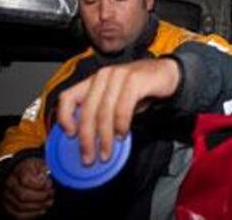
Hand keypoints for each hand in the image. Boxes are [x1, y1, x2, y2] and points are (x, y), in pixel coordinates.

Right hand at [2, 157, 53, 218]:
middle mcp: (10, 184)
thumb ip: (44, 170)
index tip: (49, 185)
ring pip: (21, 206)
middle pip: (23, 195)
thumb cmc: (33, 169)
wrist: (21, 173)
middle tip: (51, 194)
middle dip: (41, 197)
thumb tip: (46, 181)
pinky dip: (32, 215)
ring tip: (49, 202)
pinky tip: (42, 210)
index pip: (26, 180)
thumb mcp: (40, 164)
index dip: (40, 185)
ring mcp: (7, 196)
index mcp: (18, 171)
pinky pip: (18, 215)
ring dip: (38, 207)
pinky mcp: (8, 206)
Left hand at [57, 58, 180, 164]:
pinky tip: (123, 134)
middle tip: (90, 158)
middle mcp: (103, 76)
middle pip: (87, 110)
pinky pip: (123, 107)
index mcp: (93, 81)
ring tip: (108, 152)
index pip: (67, 97)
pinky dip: (121, 124)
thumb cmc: (140, 90)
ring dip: (105, 137)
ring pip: (104, 111)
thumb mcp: (116, 101)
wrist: (167, 74)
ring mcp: (118, 75)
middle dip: (87, 139)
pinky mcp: (135, 79)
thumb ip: (102, 115)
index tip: (70, 136)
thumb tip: (88, 142)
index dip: (64, 117)